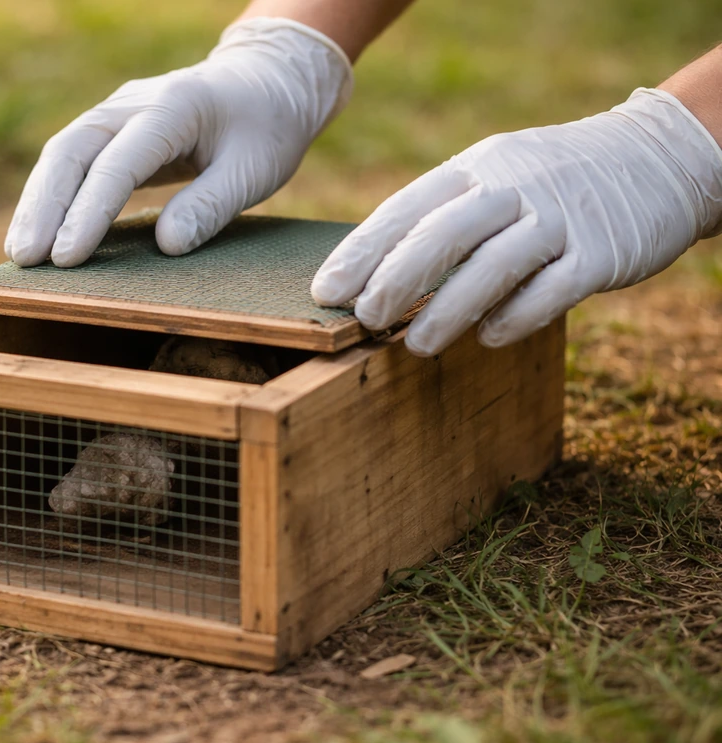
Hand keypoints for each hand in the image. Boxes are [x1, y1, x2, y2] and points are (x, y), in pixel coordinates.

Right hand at [5, 18, 351, 267]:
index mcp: (172, 108)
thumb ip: (211, 205)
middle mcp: (133, 103)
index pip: (118, 164)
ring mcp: (118, 113)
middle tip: (26, 259)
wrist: (266, 82)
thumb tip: (167, 247)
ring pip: (63, 153)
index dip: (89, 213)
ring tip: (20, 253)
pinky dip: (53, 196)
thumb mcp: (254, 170)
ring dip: (39, 203)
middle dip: (45, 208)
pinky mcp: (113, 131)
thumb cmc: (266, 128)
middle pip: (72, 151)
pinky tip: (40, 232)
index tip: (67, 258)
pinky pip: (74, 161)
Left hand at [312, 88, 721, 355]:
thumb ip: (444, 218)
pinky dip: (517, 315)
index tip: (327, 290)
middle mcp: (514, 186)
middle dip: (396, 279)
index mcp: (476, 168)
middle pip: (444, 233)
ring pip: (495, 264)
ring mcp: (559, 218)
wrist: (655, 157)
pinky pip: (553, 288)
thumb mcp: (494, 176)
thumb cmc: (549, 182)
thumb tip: (374, 277)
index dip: (363, 250)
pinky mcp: (601, 251)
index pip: (408, 207)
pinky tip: (489, 339)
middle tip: (364, 319)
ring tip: (416, 345)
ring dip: (449, 309)